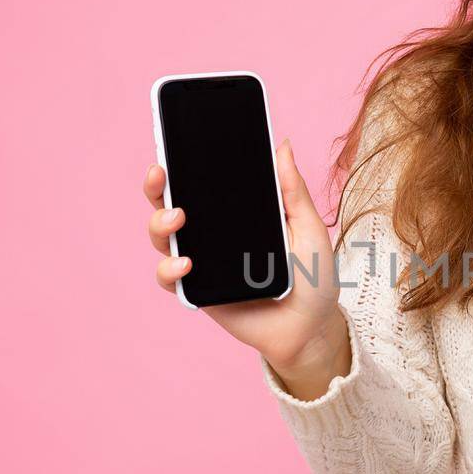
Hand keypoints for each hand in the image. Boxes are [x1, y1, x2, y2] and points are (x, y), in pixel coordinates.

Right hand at [142, 144, 349, 377]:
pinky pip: (170, 277)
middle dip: (158, 186)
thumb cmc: (314, 277)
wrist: (311, 328)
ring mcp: (203, 262)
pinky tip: (186, 264)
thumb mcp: (310, 228)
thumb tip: (282, 146)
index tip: (174, 145)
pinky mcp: (198, 291)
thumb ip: (293, 191)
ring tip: (178, 220)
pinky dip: (169, 268)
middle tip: (162, 176)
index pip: (203, 183)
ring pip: (164, 237)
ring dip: (160, 224)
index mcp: (239, 212)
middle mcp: (214, 234)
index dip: (183, 163)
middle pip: (172, 204)